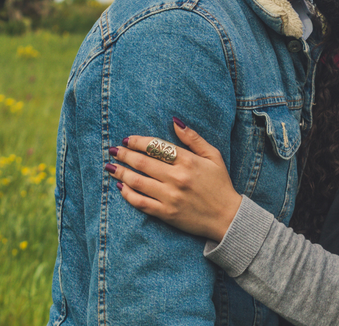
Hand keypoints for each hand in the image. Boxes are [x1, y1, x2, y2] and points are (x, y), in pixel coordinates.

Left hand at [106, 119, 241, 241]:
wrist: (228, 217)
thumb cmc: (220, 185)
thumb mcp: (213, 156)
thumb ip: (193, 139)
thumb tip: (174, 122)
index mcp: (188, 161)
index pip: (156, 147)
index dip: (137, 142)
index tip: (127, 140)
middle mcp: (177, 178)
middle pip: (142, 163)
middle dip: (124, 155)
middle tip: (112, 151)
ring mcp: (170, 197)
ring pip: (137, 182)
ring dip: (120, 172)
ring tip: (110, 167)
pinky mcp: (167, 213)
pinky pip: (141, 202)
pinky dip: (128, 194)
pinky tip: (121, 187)